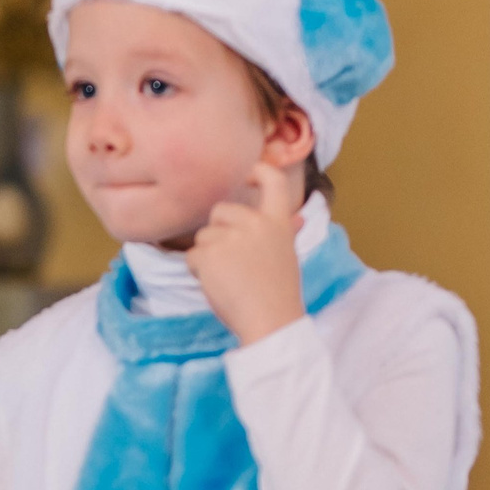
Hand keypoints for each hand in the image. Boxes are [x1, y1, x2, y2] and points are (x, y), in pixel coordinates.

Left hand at [186, 160, 306, 344]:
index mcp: (279, 221)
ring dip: (207, 254)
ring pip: (203, 236)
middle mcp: (255, 222)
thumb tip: (296, 219)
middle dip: (217, 230)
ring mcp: (231, 237)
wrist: (269, 319)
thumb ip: (283, 231)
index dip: (258, 171)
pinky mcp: (209, 255)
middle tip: (231, 259)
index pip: (273, 181)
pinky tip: (217, 283)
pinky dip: (197, 271)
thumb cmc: (278, 291)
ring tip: (228, 276)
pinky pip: (192, 256)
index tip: (248, 175)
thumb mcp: (286, 253)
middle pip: (220, 210)